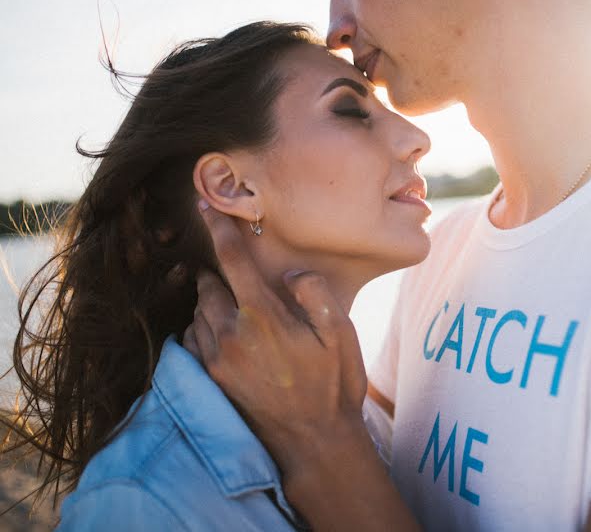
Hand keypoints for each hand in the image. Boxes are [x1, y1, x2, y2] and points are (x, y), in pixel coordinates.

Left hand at [185, 203, 367, 477]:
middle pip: (209, 284)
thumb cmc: (333, 385)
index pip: (232, 260)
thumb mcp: (341, 334)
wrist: (313, 443)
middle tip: (237, 274)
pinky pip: (193, 339)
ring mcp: (216, 359)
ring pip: (199, 312)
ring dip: (212, 302)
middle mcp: (231, 334)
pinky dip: (202, 328)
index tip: (203, 204)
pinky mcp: (209, 378)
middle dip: (219, 273)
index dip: (218, 228)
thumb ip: (315, 293)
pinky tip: (226, 335)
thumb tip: (290, 273)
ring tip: (238, 309)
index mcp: (263, 316)